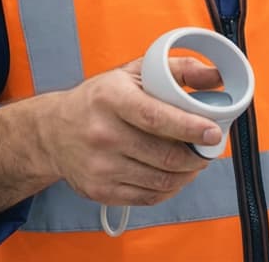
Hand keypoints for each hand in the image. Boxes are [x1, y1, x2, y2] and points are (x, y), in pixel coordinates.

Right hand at [38, 57, 224, 206]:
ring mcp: (99, 167)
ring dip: (186, 175)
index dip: (190, 128)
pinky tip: (174, 176)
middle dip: (196, 157)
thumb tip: (216, 77)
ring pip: (160, 181)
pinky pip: (147, 197)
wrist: (53, 131)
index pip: (156, 118)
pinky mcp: (99, 191)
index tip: (213, 133)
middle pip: (164, 156)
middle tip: (207, 149)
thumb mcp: (133, 73)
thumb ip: (177, 70)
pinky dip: (169, 189)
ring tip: (193, 163)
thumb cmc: (99, 99)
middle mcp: (102, 135)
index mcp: (111, 99)